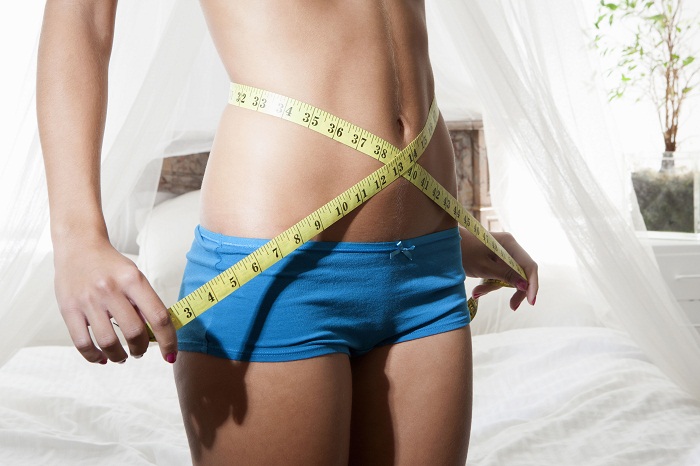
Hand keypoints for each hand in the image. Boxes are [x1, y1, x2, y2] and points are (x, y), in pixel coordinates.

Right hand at [53, 235, 177, 363]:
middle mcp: (111, 289)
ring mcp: (88, 300)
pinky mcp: (68, 309)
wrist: (78, 246)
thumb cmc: (110, 265)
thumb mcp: (134, 276)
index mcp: (133, 280)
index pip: (158, 316)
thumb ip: (143, 302)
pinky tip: (102, 357)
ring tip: (122, 356)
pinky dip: (94, 356)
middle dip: (141, 349)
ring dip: (119, 356)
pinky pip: (82, 342)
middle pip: (134, 332)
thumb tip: (155, 334)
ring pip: (108, 341)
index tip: (170, 355)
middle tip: (140, 351)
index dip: (168, 341)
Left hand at [459, 226, 537, 310]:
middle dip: (517, 290)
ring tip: (478, 292)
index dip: (533, 284)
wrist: (444, 244)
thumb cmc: (462, 253)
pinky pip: (500, 274)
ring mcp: (502, 252)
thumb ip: (505, 276)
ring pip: (510, 275)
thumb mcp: (484, 268)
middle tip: (512, 306)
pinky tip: (478, 291)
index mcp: (509, 244)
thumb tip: (525, 285)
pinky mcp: (495, 259)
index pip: (529, 266)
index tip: (531, 302)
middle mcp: (509, 246)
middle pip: (522, 272)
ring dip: (497, 287)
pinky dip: (491, 284)